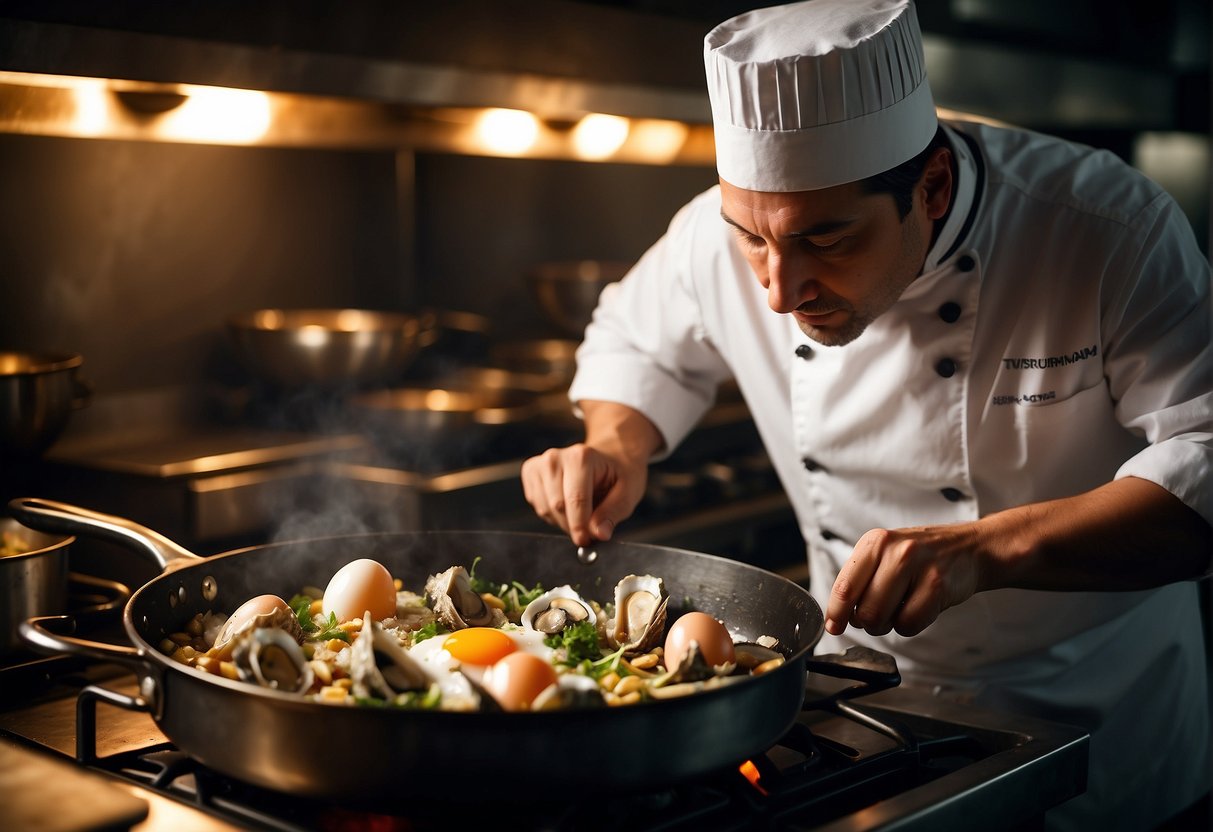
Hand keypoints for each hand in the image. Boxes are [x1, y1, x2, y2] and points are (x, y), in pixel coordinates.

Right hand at [520, 442, 648, 547]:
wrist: (610, 456)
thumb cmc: (618, 473)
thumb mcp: (628, 493)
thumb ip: (613, 513)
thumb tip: (599, 534)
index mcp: (581, 457)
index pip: (575, 499)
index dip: (580, 526)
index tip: (586, 541)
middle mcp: (556, 458)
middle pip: (557, 506)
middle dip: (573, 525)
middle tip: (590, 529)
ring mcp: (540, 465)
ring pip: (545, 509)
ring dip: (563, 521)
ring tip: (582, 511)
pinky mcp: (531, 473)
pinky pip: (538, 507)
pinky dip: (553, 514)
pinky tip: (568, 505)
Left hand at [824, 525, 982, 637]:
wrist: (968, 548)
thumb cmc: (920, 557)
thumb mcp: (886, 554)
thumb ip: (860, 579)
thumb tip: (838, 616)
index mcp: (874, 542)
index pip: (844, 586)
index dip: (835, 613)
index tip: (833, 627)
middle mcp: (894, 551)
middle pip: (863, 610)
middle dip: (867, 622)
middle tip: (878, 615)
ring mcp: (917, 567)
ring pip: (883, 619)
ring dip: (887, 625)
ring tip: (899, 609)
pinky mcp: (938, 585)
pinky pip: (909, 624)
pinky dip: (909, 626)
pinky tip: (918, 608)